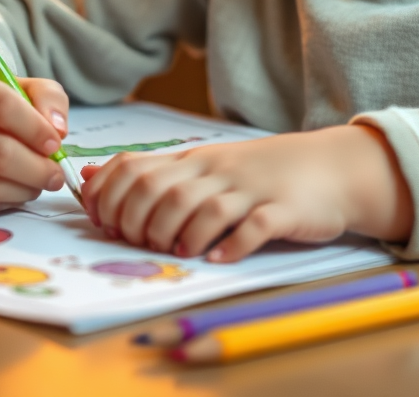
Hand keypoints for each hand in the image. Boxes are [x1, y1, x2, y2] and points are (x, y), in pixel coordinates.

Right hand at [0, 59, 69, 214]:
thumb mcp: (23, 86)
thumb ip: (50, 100)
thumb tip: (58, 130)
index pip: (4, 107)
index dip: (36, 130)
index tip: (56, 144)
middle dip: (38, 170)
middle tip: (56, 176)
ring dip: (24, 190)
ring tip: (37, 183)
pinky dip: (2, 204)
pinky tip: (10, 190)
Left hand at [80, 124, 411, 262]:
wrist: (328, 166)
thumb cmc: (259, 173)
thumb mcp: (204, 166)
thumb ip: (153, 174)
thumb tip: (90, 179)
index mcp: (195, 160)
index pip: (136, 168)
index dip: (109, 198)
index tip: (104, 225)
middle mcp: (217, 171)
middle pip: (162, 191)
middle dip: (138, 223)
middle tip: (143, 246)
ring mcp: (251, 189)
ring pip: (203, 209)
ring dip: (179, 235)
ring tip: (177, 251)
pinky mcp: (284, 210)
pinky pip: (255, 227)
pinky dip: (233, 245)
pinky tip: (220, 258)